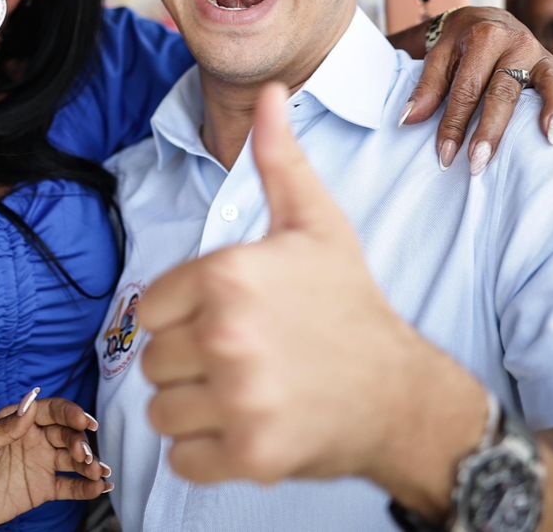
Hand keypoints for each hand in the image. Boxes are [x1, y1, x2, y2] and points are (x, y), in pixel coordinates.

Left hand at [0, 394, 109, 530]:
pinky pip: (70, 486)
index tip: (84, 421)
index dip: (70, 413)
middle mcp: (35, 440)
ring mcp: (41, 464)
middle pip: (67, 435)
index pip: (52, 411)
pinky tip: (100, 488)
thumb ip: (5, 426)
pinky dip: (87, 487)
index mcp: (20, 422)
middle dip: (81, 442)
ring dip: (90, 464)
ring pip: (73, 460)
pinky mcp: (43, 489)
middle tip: (84, 455)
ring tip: (99, 473)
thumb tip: (30, 403)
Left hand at [138, 84, 468, 486]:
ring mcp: (239, 398)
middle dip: (190, 364)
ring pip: (161, 412)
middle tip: (245, 359)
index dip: (185, 316)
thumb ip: (278, 160)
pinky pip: (181, 459)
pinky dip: (207, 454)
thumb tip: (271, 92)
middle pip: (152, 360)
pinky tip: (247, 429)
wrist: (402, 395)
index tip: (231, 319)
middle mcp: (227, 334)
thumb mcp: (316, 224)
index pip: (150, 308)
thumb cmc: (350, 306)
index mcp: (229, 274)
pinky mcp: (248, 454)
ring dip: (194, 410)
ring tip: (245, 393)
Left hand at [401, 6, 552, 173]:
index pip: (467, 88)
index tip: (445, 157)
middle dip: (492, 129)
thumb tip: (408, 121)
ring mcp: (544, 56)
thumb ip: (426, 88)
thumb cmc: (458, 45)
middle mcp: (518, 43)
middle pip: (505, 90)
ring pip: (552, 82)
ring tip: (551, 138)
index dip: (454, 124)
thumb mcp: (437, 57)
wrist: (485, 19)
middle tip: (479, 163)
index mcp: (484, 36)